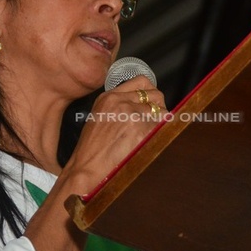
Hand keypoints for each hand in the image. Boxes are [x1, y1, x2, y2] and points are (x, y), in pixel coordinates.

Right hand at [62, 75, 166, 193]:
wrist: (87, 169)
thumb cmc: (91, 150)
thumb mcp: (99, 117)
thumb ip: (118, 106)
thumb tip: (143, 104)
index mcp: (109, 97)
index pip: (141, 81)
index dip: (150, 93)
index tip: (151, 103)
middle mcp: (121, 102)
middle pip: (156, 95)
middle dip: (159, 109)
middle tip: (154, 123)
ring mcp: (132, 115)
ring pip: (162, 112)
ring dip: (161, 124)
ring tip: (148, 137)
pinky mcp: (142, 131)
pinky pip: (163, 128)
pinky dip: (161, 136)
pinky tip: (149, 145)